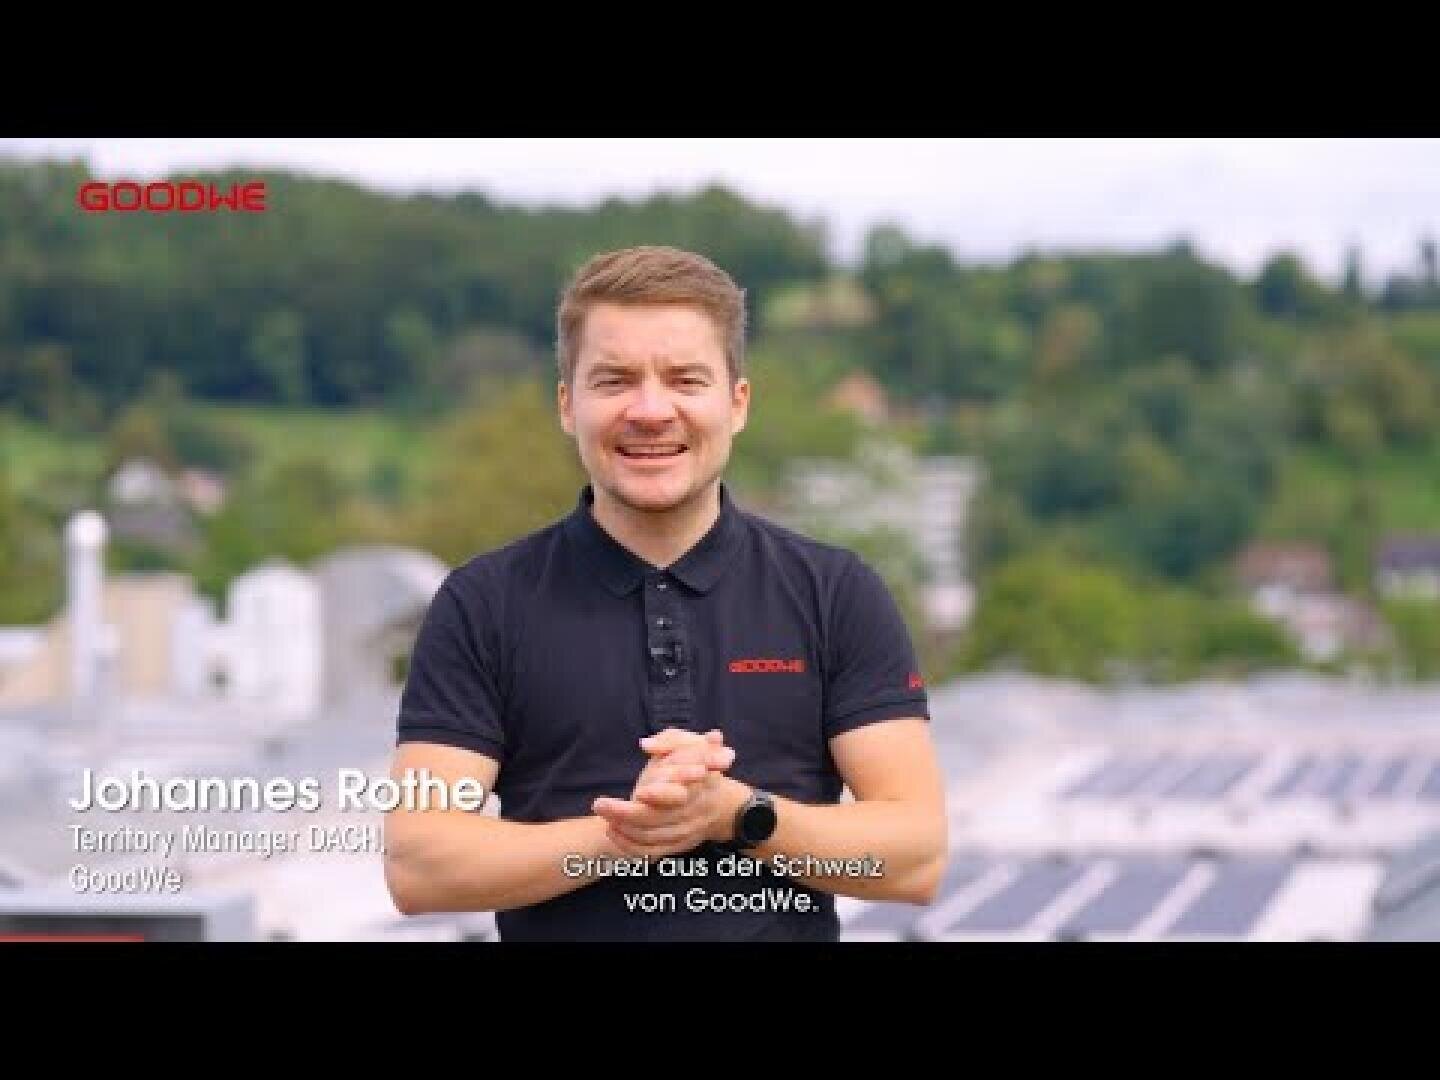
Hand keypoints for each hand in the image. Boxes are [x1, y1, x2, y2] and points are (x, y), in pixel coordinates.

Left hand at [592, 729, 740, 857]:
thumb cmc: (702, 767)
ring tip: (604, 815)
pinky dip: (630, 846)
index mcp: (697, 787)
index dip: (659, 795)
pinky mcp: (677, 846)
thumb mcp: (693, 745)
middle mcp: (691, 813)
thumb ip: (671, 740)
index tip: (639, 792)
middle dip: (625, 814)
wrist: (725, 806)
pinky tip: (612, 832)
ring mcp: (684, 833)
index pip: (678, 794)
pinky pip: (652, 852)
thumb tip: (646, 744)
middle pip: (656, 819)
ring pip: (651, 837)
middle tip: (600, 804)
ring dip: (624, 829)